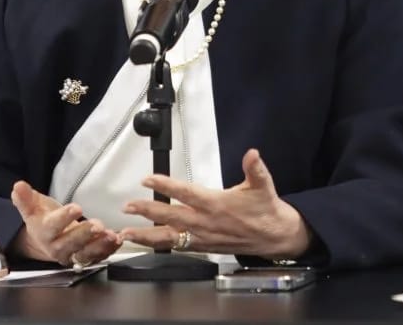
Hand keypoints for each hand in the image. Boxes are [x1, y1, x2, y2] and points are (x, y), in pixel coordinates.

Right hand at [9, 180, 121, 265]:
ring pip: (86, 255)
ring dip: (100, 246)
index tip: (76, 207)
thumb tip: (18, 185)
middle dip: (85, 234)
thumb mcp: (32, 207)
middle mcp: (57, 248)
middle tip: (98, 225)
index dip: (64, 218)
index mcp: (44, 233)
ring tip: (112, 235)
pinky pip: (98, 257)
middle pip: (71, 244)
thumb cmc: (42, 219)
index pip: (53, 227)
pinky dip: (109, 250)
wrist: (46, 240)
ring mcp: (72, 256)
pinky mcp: (85, 259)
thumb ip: (25, 198)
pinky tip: (118, 240)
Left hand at [119, 149, 310, 259]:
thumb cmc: (266, 209)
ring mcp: (203, 237)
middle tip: (128, 207)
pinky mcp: (204, 247)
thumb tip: (252, 154)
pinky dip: (160, 245)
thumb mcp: (263, 185)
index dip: (166, 185)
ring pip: (171, 237)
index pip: (186, 193)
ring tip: (126, 233)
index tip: (148, 179)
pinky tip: (146, 242)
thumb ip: (255, 169)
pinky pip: (178, 248)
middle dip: (147, 211)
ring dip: (147, 235)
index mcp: (217, 204)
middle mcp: (206, 222)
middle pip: (171, 216)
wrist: (276, 237)